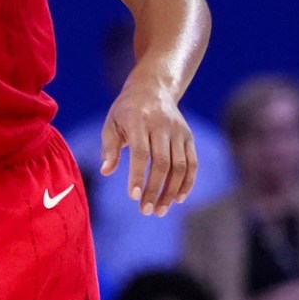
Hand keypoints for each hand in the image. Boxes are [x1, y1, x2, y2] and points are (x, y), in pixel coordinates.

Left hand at [96, 86, 195, 217]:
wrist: (153, 89)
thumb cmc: (126, 111)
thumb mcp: (111, 123)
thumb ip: (109, 147)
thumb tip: (106, 172)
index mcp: (139, 120)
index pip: (140, 152)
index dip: (137, 175)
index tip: (133, 196)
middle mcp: (162, 125)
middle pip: (162, 162)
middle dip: (155, 189)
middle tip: (146, 211)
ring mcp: (179, 131)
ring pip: (180, 166)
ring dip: (171, 191)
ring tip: (160, 210)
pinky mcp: (189, 137)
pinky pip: (192, 163)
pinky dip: (187, 182)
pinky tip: (178, 199)